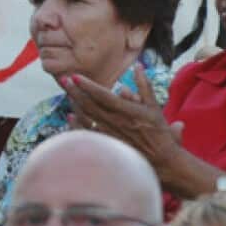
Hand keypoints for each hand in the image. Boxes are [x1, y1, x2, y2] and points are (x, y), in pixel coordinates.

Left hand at [62, 65, 183, 174]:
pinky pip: (89, 133)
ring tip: (67, 92)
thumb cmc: (158, 132)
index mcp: (128, 111)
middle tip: (63, 79)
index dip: (88, 86)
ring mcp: (110, 134)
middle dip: (76, 91)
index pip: (104, 96)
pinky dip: (77, 124)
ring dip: (75, 104)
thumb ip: (144, 85)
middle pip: (90, 105)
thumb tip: (138, 66)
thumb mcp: (154, 106)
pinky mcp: (108, 144)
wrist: (162, 159)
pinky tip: (70, 115)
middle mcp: (117, 122)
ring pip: (87, 117)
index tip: (76, 76)